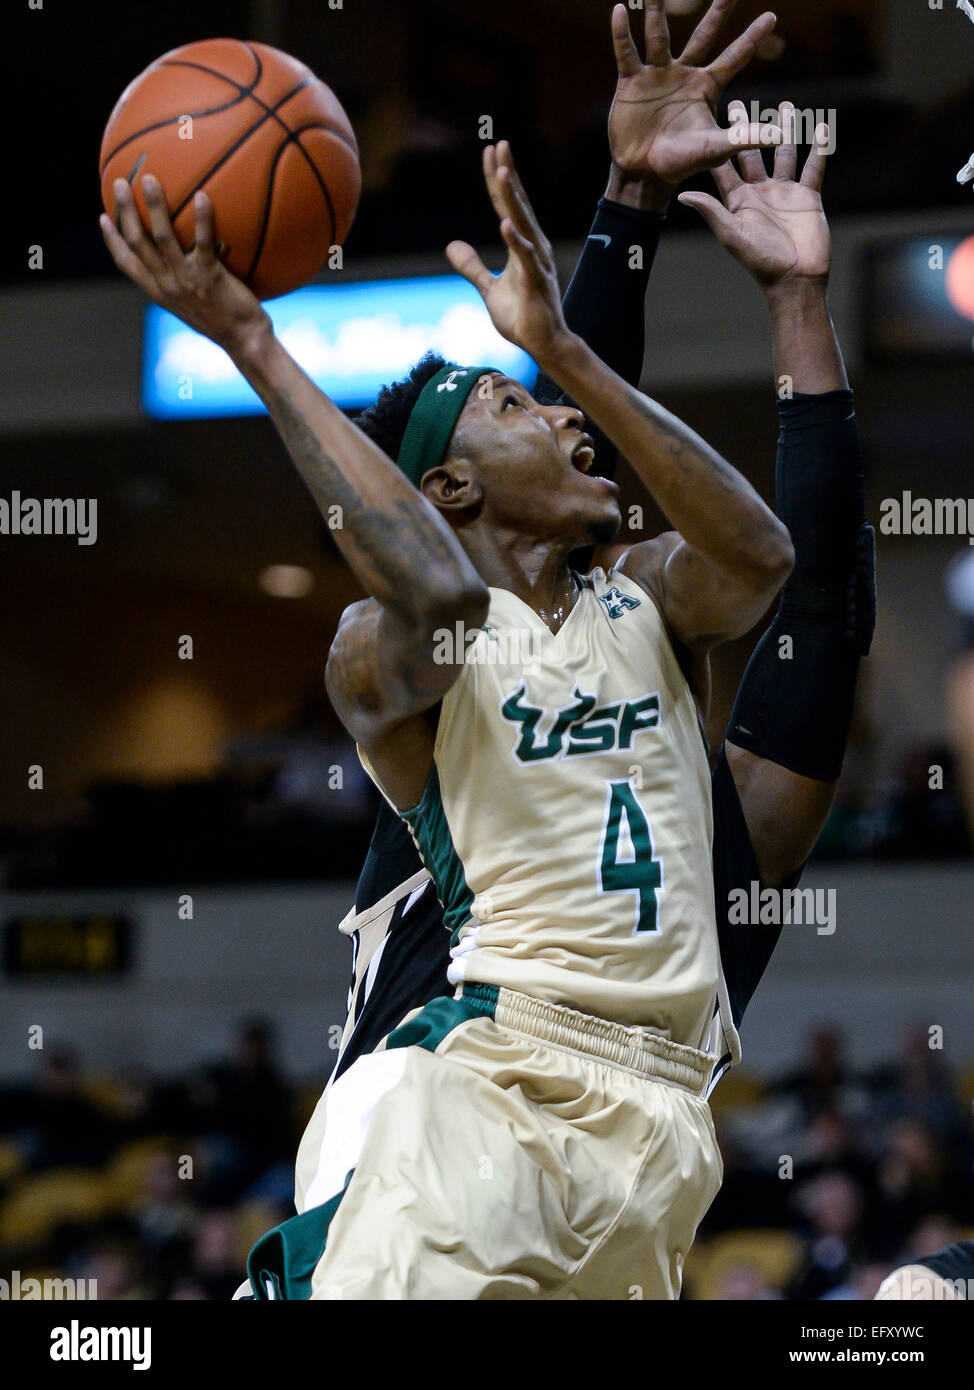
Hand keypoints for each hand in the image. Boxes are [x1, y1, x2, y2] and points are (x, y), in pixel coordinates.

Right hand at [99, 177, 271, 355]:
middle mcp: (167, 285)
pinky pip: (203, 242)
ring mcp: (186, 281)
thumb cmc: (223, 321)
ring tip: (150, 179)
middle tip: (122, 182)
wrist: (244, 341)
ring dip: (154, 206)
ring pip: (162, 237)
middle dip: (125, 210)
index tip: (104, 217)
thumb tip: (180, 259)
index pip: (126, 263)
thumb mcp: (191, 304)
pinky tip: (202, 195)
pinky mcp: (210, 277)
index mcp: (158, 292)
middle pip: (137, 242)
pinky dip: (202, 218)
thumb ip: (179, 283)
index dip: (112, 240)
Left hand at [446, 142, 570, 365]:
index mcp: (523, 244)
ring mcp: (536, 263)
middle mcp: (533, 246)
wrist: (544, 344)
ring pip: (522, 224)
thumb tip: (451, 245)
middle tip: (500, 145)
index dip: (497, 180)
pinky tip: (506, 224)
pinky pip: (525, 258)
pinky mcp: (536, 283)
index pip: (507, 205)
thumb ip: (472, 266)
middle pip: (517, 205)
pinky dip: (515, 241)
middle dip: (508, 175)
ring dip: (512, 199)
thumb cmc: (522, 316)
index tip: (490, 151)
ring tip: (502, 173)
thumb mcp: (489, 288)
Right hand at [607, 0, 780, 203]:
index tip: (772, 16)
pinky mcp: (631, 82)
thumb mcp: (714, 150)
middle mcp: (684, 74)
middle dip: (717, 12)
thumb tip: (778, 135)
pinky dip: (621, 34)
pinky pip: (627, 53)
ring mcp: (657, 75)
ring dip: (658, 11)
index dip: (751, 38)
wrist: (644, 172)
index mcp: (707, 87)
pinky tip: (619, 11)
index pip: (734, 57)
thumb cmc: (681, 162)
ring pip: (659, 36)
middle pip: (703, 35)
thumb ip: (742, 138)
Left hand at [678, 101, 831, 288]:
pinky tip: (821, 125)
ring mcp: (785, 193)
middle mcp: (760, 193)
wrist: (796, 278)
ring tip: (787, 106)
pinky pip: (814, 166)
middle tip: (739, 103)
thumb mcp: (732, 235)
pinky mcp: (808, 196)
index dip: (716, 145)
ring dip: (785, 131)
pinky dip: (819, 147)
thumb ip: (711, 211)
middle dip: (747, 129)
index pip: (724, 166)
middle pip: (752, 153)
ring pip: (784, 153)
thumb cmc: (760, 261)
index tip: (707, 120)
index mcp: (738, 201)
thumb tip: (682, 195)